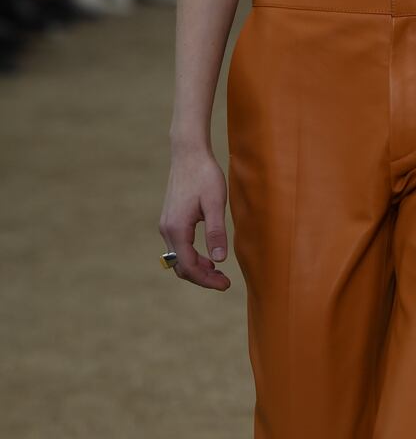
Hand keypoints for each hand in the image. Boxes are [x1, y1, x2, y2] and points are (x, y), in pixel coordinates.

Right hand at [159, 149, 231, 290]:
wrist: (188, 153)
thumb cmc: (205, 175)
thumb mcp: (215, 203)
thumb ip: (216, 232)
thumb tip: (219, 259)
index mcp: (177, 229)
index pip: (189, 267)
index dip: (207, 280)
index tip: (225, 285)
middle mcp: (167, 229)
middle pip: (181, 266)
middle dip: (201, 277)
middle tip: (224, 281)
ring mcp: (166, 224)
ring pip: (178, 258)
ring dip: (197, 267)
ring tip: (218, 270)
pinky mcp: (170, 219)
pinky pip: (178, 246)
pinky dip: (192, 255)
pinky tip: (208, 254)